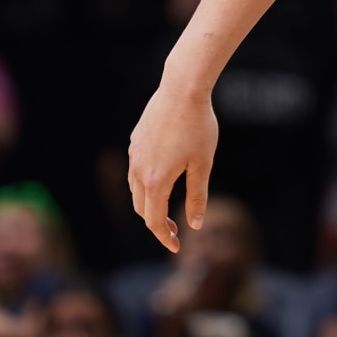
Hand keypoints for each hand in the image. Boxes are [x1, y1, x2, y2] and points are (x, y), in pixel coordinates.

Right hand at [127, 80, 217, 252]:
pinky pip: (136, 169)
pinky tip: (163, 175)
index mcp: (156, 181)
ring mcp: (134, 154)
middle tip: (176, 229)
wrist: (182, 89)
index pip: (154, 221)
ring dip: (149, 204)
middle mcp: (139, 170)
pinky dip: (145, 182)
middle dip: (157, 224)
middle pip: (141, 209)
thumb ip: (197, 197)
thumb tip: (194, 225)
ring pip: (136, 190)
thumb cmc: (198, 126)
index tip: (176, 247)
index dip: (165, 237)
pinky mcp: (135, 140)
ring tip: (168, 206)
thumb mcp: (202, 164)